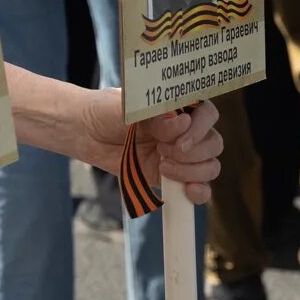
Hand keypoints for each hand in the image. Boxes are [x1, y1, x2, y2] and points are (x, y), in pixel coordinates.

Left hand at [78, 90, 222, 205]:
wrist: (86, 132)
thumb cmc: (107, 110)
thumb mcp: (127, 108)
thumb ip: (153, 116)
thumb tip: (181, 123)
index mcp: (177, 107)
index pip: (207, 114)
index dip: (200, 127)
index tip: (179, 139)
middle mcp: (185, 131)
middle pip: (213, 143)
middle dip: (194, 152)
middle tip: (164, 151)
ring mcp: (180, 156)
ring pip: (209, 166)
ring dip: (191, 171)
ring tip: (162, 166)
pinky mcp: (173, 178)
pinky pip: (199, 188)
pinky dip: (200, 192)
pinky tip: (188, 191)